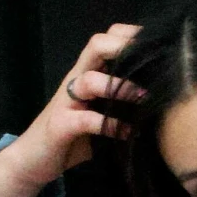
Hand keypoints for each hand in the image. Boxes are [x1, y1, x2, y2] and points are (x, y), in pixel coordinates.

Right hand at [0, 24, 144, 196]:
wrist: (33, 161)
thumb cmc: (72, 137)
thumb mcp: (100, 115)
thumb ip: (121, 104)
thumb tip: (162, 103)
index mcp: (87, 74)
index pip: (106, 40)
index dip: (130, 35)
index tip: (158, 41)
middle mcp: (76, 81)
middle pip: (96, 46)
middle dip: (124, 47)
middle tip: (152, 57)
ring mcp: (66, 102)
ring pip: (90, 80)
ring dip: (120, 86)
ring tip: (145, 97)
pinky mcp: (60, 125)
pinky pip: (86, 119)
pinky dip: (109, 125)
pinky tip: (127, 132)